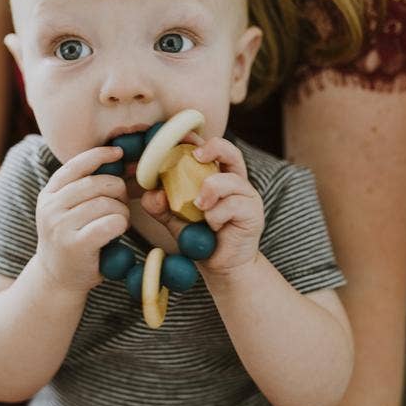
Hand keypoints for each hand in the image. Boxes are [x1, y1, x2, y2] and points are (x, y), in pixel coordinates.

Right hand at [35, 146, 129, 292]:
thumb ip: (82, 189)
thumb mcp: (67, 211)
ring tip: (119, 222)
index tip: (118, 153)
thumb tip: (116, 158)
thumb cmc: (71, 240)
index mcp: (49, 194)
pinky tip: (117, 232)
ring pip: (106, 203)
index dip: (99, 155)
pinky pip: (110, 223)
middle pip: (97, 183)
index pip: (75, 165)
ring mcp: (60, 226)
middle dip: (118, 190)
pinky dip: (121, 224)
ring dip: (122, 211)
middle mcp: (50, 208)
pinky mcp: (75, 244)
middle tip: (122, 204)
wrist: (56, 279)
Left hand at [141, 137, 263, 275]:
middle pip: (230, 152)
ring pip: (229, 180)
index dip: (196, 139)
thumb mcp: (174, 220)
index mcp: (218, 177)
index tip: (179, 137)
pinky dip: (215, 216)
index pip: (210, 150)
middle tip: (196, 155)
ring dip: (209, 190)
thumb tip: (152, 193)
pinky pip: (231, 205)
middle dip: (213, 148)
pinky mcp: (253, 212)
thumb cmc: (201, 239)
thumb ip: (161, 206)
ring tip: (199, 207)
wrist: (223, 268)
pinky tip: (213, 227)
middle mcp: (235, 182)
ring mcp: (247, 196)